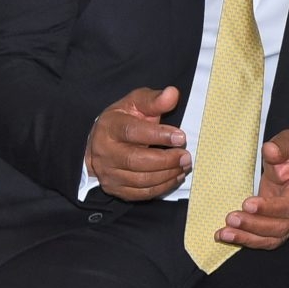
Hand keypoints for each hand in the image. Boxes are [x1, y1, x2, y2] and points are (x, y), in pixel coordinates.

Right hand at [86, 86, 189, 200]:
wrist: (102, 142)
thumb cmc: (124, 120)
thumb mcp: (136, 103)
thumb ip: (155, 100)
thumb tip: (173, 93)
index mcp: (110, 127)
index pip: (133, 132)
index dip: (159, 135)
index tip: (181, 137)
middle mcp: (105, 152)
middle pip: (137, 160)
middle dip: (166, 160)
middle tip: (186, 156)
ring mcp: (108, 172)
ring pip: (140, 180)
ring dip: (167, 174)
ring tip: (184, 165)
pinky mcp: (115, 188)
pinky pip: (141, 193)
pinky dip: (161, 187)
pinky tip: (174, 176)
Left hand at [217, 129, 288, 250]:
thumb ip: (282, 146)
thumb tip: (270, 150)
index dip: (269, 208)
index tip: (247, 203)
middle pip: (279, 227)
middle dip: (253, 224)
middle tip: (231, 218)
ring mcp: (288, 223)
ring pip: (270, 239)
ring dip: (246, 237)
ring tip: (224, 233)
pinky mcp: (276, 228)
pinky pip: (262, 241)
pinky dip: (244, 241)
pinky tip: (225, 237)